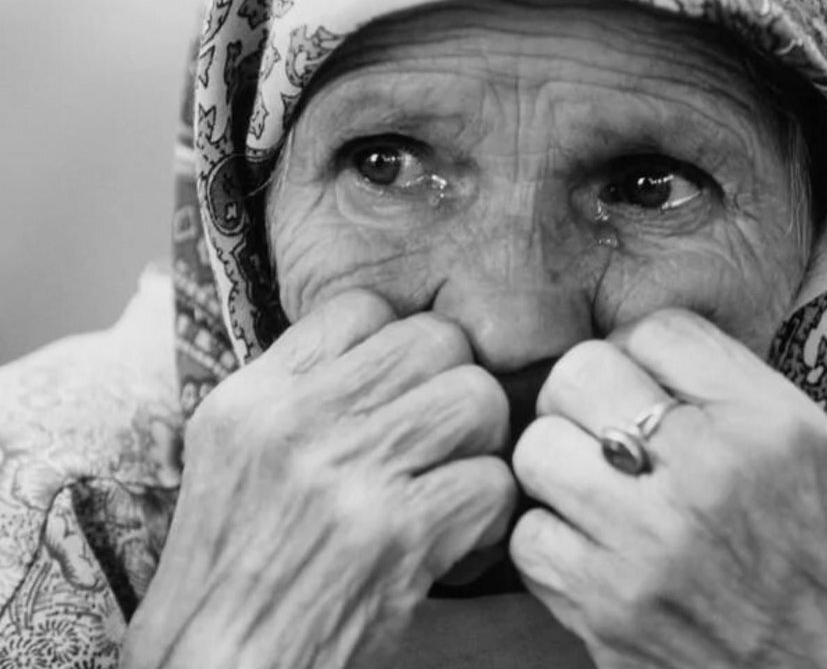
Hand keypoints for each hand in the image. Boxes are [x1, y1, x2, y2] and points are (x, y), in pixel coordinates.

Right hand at [121, 291, 516, 668]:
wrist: (219, 668)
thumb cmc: (234, 570)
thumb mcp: (233, 455)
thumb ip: (302, 393)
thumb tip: (386, 344)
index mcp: (258, 397)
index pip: (364, 308)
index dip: (400, 343)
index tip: (402, 391)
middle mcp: (300, 423)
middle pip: (437, 340)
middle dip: (456, 385)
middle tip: (447, 436)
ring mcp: (349, 475)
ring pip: (477, 398)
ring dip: (483, 444)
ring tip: (457, 482)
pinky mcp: (397, 533)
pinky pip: (492, 481)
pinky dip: (491, 515)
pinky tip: (459, 540)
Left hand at [509, 309, 826, 668]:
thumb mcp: (811, 443)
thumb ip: (725, 384)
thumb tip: (634, 348)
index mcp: (765, 425)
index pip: (655, 330)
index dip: (645, 351)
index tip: (654, 383)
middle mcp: (705, 478)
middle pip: (579, 373)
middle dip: (587, 391)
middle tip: (607, 422)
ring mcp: (650, 551)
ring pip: (537, 451)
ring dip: (560, 459)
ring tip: (595, 483)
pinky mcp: (610, 616)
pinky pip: (529, 540)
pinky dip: (551, 536)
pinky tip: (590, 543)